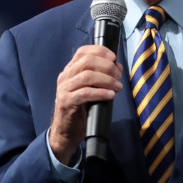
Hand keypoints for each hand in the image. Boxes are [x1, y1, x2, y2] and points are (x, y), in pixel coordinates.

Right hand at [50, 45, 122, 162]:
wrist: (66, 131)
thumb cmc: (80, 108)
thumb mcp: (90, 89)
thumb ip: (101, 77)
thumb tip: (117, 66)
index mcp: (70, 70)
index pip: (83, 51)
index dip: (100, 51)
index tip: (114, 58)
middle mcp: (65, 76)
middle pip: (87, 61)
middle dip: (107, 66)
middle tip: (118, 76)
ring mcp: (64, 88)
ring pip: (87, 76)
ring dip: (106, 80)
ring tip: (117, 87)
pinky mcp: (66, 102)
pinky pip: (85, 93)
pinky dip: (101, 92)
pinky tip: (110, 95)